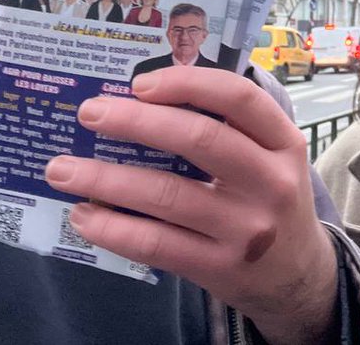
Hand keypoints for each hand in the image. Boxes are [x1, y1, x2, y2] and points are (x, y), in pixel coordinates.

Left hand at [45, 66, 337, 344]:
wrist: (297, 275)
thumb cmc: (269, 199)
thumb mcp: (272, 156)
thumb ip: (231, 127)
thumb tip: (148, 95)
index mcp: (284, 142)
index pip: (240, 98)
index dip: (188, 84)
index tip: (139, 83)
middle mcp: (271, 182)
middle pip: (200, 140)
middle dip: (136, 122)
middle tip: (89, 113)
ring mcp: (247, 228)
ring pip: (166, 195)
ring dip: (105, 178)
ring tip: (62, 169)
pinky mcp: (219, 267)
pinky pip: (155, 243)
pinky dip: (113, 228)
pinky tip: (85, 214)